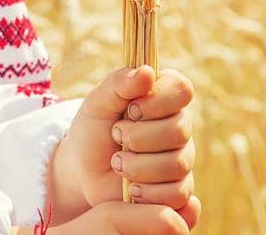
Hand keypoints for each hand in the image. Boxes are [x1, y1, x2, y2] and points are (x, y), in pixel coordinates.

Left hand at [44, 65, 198, 229]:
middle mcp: (179, 126)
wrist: (84, 173)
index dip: (156, 101)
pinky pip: (177, 193)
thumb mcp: (97, 104)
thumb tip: (147, 72)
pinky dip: (148, 192)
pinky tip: (131, 189)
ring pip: (177, 164)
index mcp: (163, 97)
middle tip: (116, 137)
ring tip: (118, 164)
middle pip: (179, 130)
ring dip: (138, 166)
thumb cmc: (93, 132)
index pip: (182, 89)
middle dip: (138, 137)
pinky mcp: (178, 189)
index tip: (130, 109)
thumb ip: (118, 85)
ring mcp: (182, 159)